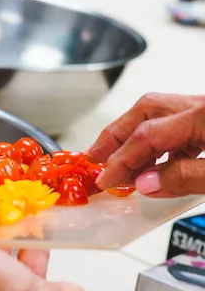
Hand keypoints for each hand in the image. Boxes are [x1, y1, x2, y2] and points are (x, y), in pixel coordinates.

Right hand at [89, 93, 204, 196]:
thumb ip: (184, 178)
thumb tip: (146, 183)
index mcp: (203, 116)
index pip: (147, 135)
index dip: (120, 160)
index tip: (106, 179)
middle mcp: (202, 107)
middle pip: (146, 111)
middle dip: (114, 136)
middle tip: (95, 157)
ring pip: (159, 114)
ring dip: (133, 138)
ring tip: (120, 163)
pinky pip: (176, 124)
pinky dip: (156, 141)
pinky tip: (153, 161)